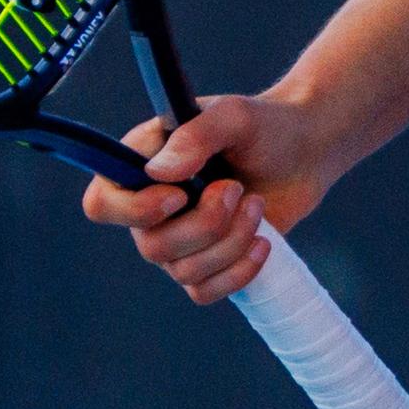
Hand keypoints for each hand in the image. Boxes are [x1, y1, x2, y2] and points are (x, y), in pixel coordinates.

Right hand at [80, 90, 336, 305]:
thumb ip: (196, 137)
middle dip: (206, 223)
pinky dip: (238, 271)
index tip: (180, 195)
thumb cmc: (263, 126)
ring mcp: (177, 241)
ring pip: (183, 271)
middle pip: (151, 246)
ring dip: (231, 241)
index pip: (102, 204)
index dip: (135, 211)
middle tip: (237, 189)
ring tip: (256, 204)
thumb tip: (158, 174)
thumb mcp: (233, 117)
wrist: (305, 153)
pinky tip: (263, 242)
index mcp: (141, 164)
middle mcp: (150, 208)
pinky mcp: (207, 265)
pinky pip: (204, 291)